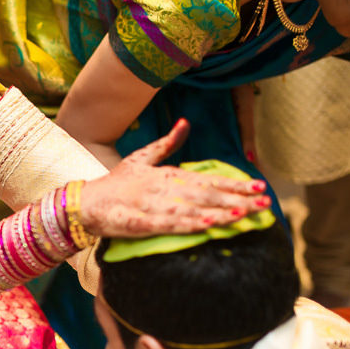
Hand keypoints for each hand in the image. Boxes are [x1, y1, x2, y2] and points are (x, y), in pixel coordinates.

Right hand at [79, 119, 270, 236]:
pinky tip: (207, 226)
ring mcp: (151, 206)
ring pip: (192, 209)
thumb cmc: (116, 183)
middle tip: (264, 203)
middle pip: (206, 195)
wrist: (84, 202)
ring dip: (218, 212)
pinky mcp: (139, 223)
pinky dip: (188, 225)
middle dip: (236, 199)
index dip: (235, 184)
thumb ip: (167, 143)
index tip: (260, 186)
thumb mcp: (141, 158)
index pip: (208, 179)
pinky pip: (167, 225)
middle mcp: (163, 189)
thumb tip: (185, 122)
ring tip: (243, 215)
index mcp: (167, 175)